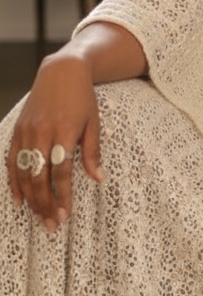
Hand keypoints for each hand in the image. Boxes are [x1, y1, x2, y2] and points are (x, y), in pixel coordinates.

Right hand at [6, 54, 103, 231]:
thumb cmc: (82, 97)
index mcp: (64, 131)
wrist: (61, 71)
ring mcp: (27, 132)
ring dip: (31, 198)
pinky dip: (14, 182)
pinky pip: (11, 161)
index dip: (62, 196)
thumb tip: (98, 178)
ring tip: (39, 217)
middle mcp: (42, 133)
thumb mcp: (93, 122)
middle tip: (51, 225)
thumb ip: (92, 152)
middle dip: (45, 204)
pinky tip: (20, 200)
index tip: (65, 215)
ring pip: (24, 173)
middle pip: (39, 177)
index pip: (61, 172)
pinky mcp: (17, 131)